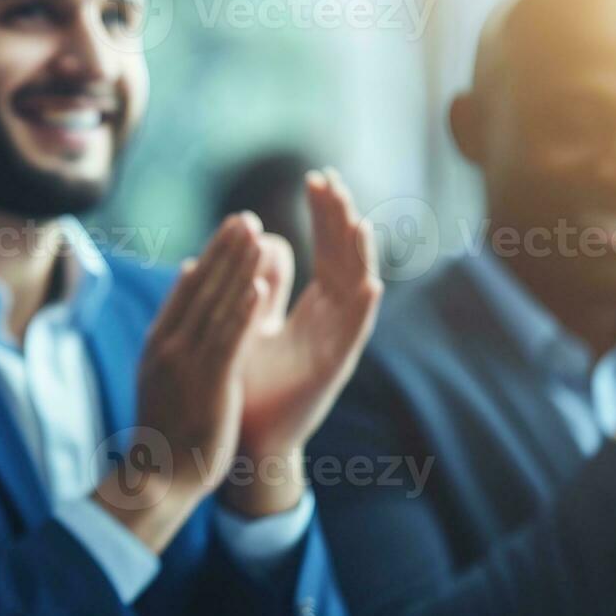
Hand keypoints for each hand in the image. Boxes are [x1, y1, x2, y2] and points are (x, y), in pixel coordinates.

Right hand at [97, 213, 264, 549]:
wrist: (158, 476)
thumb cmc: (168, 428)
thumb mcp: (165, 372)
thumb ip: (177, 329)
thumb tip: (186, 279)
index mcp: (161, 341)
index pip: (188, 289)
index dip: (212, 255)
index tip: (232, 228)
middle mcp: (170, 346)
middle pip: (201, 288)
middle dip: (226, 250)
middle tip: (247, 218)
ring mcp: (186, 364)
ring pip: (216, 307)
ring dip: (237, 268)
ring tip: (256, 236)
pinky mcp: (208, 384)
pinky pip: (228, 341)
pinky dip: (243, 311)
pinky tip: (259, 286)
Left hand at [235, 170, 383, 461]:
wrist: (245, 438)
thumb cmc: (249, 384)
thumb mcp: (252, 323)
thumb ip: (262, 286)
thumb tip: (260, 240)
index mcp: (312, 310)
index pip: (326, 250)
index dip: (325, 216)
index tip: (317, 178)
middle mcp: (331, 323)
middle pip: (345, 261)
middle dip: (342, 221)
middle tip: (335, 182)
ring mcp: (336, 346)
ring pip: (357, 292)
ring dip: (360, 258)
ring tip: (359, 221)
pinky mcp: (333, 372)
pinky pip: (354, 337)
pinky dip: (364, 310)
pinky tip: (371, 284)